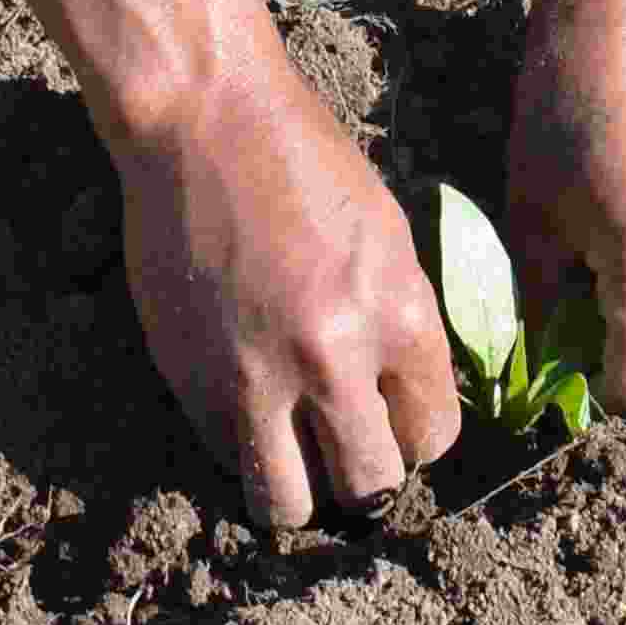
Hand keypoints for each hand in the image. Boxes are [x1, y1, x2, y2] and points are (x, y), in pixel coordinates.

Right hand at [109, 50, 458, 528]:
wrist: (203, 119)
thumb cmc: (303, 161)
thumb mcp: (388, 237)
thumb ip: (401, 324)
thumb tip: (406, 401)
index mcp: (399, 315)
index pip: (432, 436)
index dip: (414, 435)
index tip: (393, 419)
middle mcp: (334, 358)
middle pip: (370, 485)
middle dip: (363, 472)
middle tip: (345, 442)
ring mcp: (256, 377)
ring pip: (290, 506)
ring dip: (298, 488)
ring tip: (291, 448)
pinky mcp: (192, 380)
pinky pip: (229, 460)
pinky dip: (241, 449)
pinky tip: (243, 402)